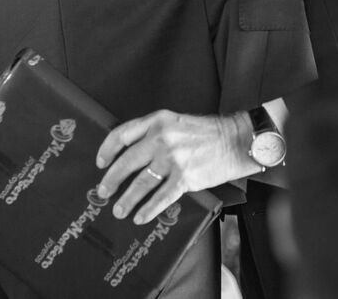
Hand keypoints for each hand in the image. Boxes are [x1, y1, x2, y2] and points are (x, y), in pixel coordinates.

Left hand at [95, 110, 256, 224]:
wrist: (237, 140)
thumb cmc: (208, 132)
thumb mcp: (177, 122)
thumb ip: (155, 132)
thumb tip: (130, 154)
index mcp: (159, 121)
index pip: (122, 134)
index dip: (107, 150)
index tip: (101, 163)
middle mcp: (162, 139)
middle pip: (126, 163)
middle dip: (111, 181)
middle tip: (103, 192)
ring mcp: (173, 159)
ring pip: (141, 184)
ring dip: (127, 200)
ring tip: (119, 210)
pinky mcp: (185, 178)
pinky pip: (161, 198)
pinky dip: (148, 210)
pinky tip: (140, 217)